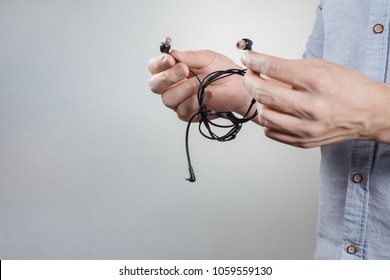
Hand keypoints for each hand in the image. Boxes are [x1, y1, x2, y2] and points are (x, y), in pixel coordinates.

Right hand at [148, 50, 252, 120]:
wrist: (238, 88)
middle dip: (167, 77)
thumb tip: (173, 54)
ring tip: (199, 83)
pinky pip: (182, 110)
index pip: (154, 67)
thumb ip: (189, 57)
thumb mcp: (206, 58)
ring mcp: (179, 101)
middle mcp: (172, 86)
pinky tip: (206, 95)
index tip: (170, 59)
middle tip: (184, 70)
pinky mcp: (189, 114)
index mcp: (173, 70)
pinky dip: (194, 101)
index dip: (158, 63)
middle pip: (155, 85)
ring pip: (167, 99)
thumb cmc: (223, 72)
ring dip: (183, 89)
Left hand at [241, 52, 389, 146]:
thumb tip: (262, 67)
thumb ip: (291, 68)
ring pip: (264, 115)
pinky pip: (271, 132)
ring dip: (258, 102)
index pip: (274, 68)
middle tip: (250, 75)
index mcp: (318, 82)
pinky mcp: (303, 141)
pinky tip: (273, 111)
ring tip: (264, 94)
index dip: (255, 61)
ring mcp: (307, 128)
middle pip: (264, 93)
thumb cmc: (349, 88)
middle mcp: (312, 107)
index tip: (247, 58)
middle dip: (250, 80)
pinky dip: (267, 120)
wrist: (370, 113)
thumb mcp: (322, 67)